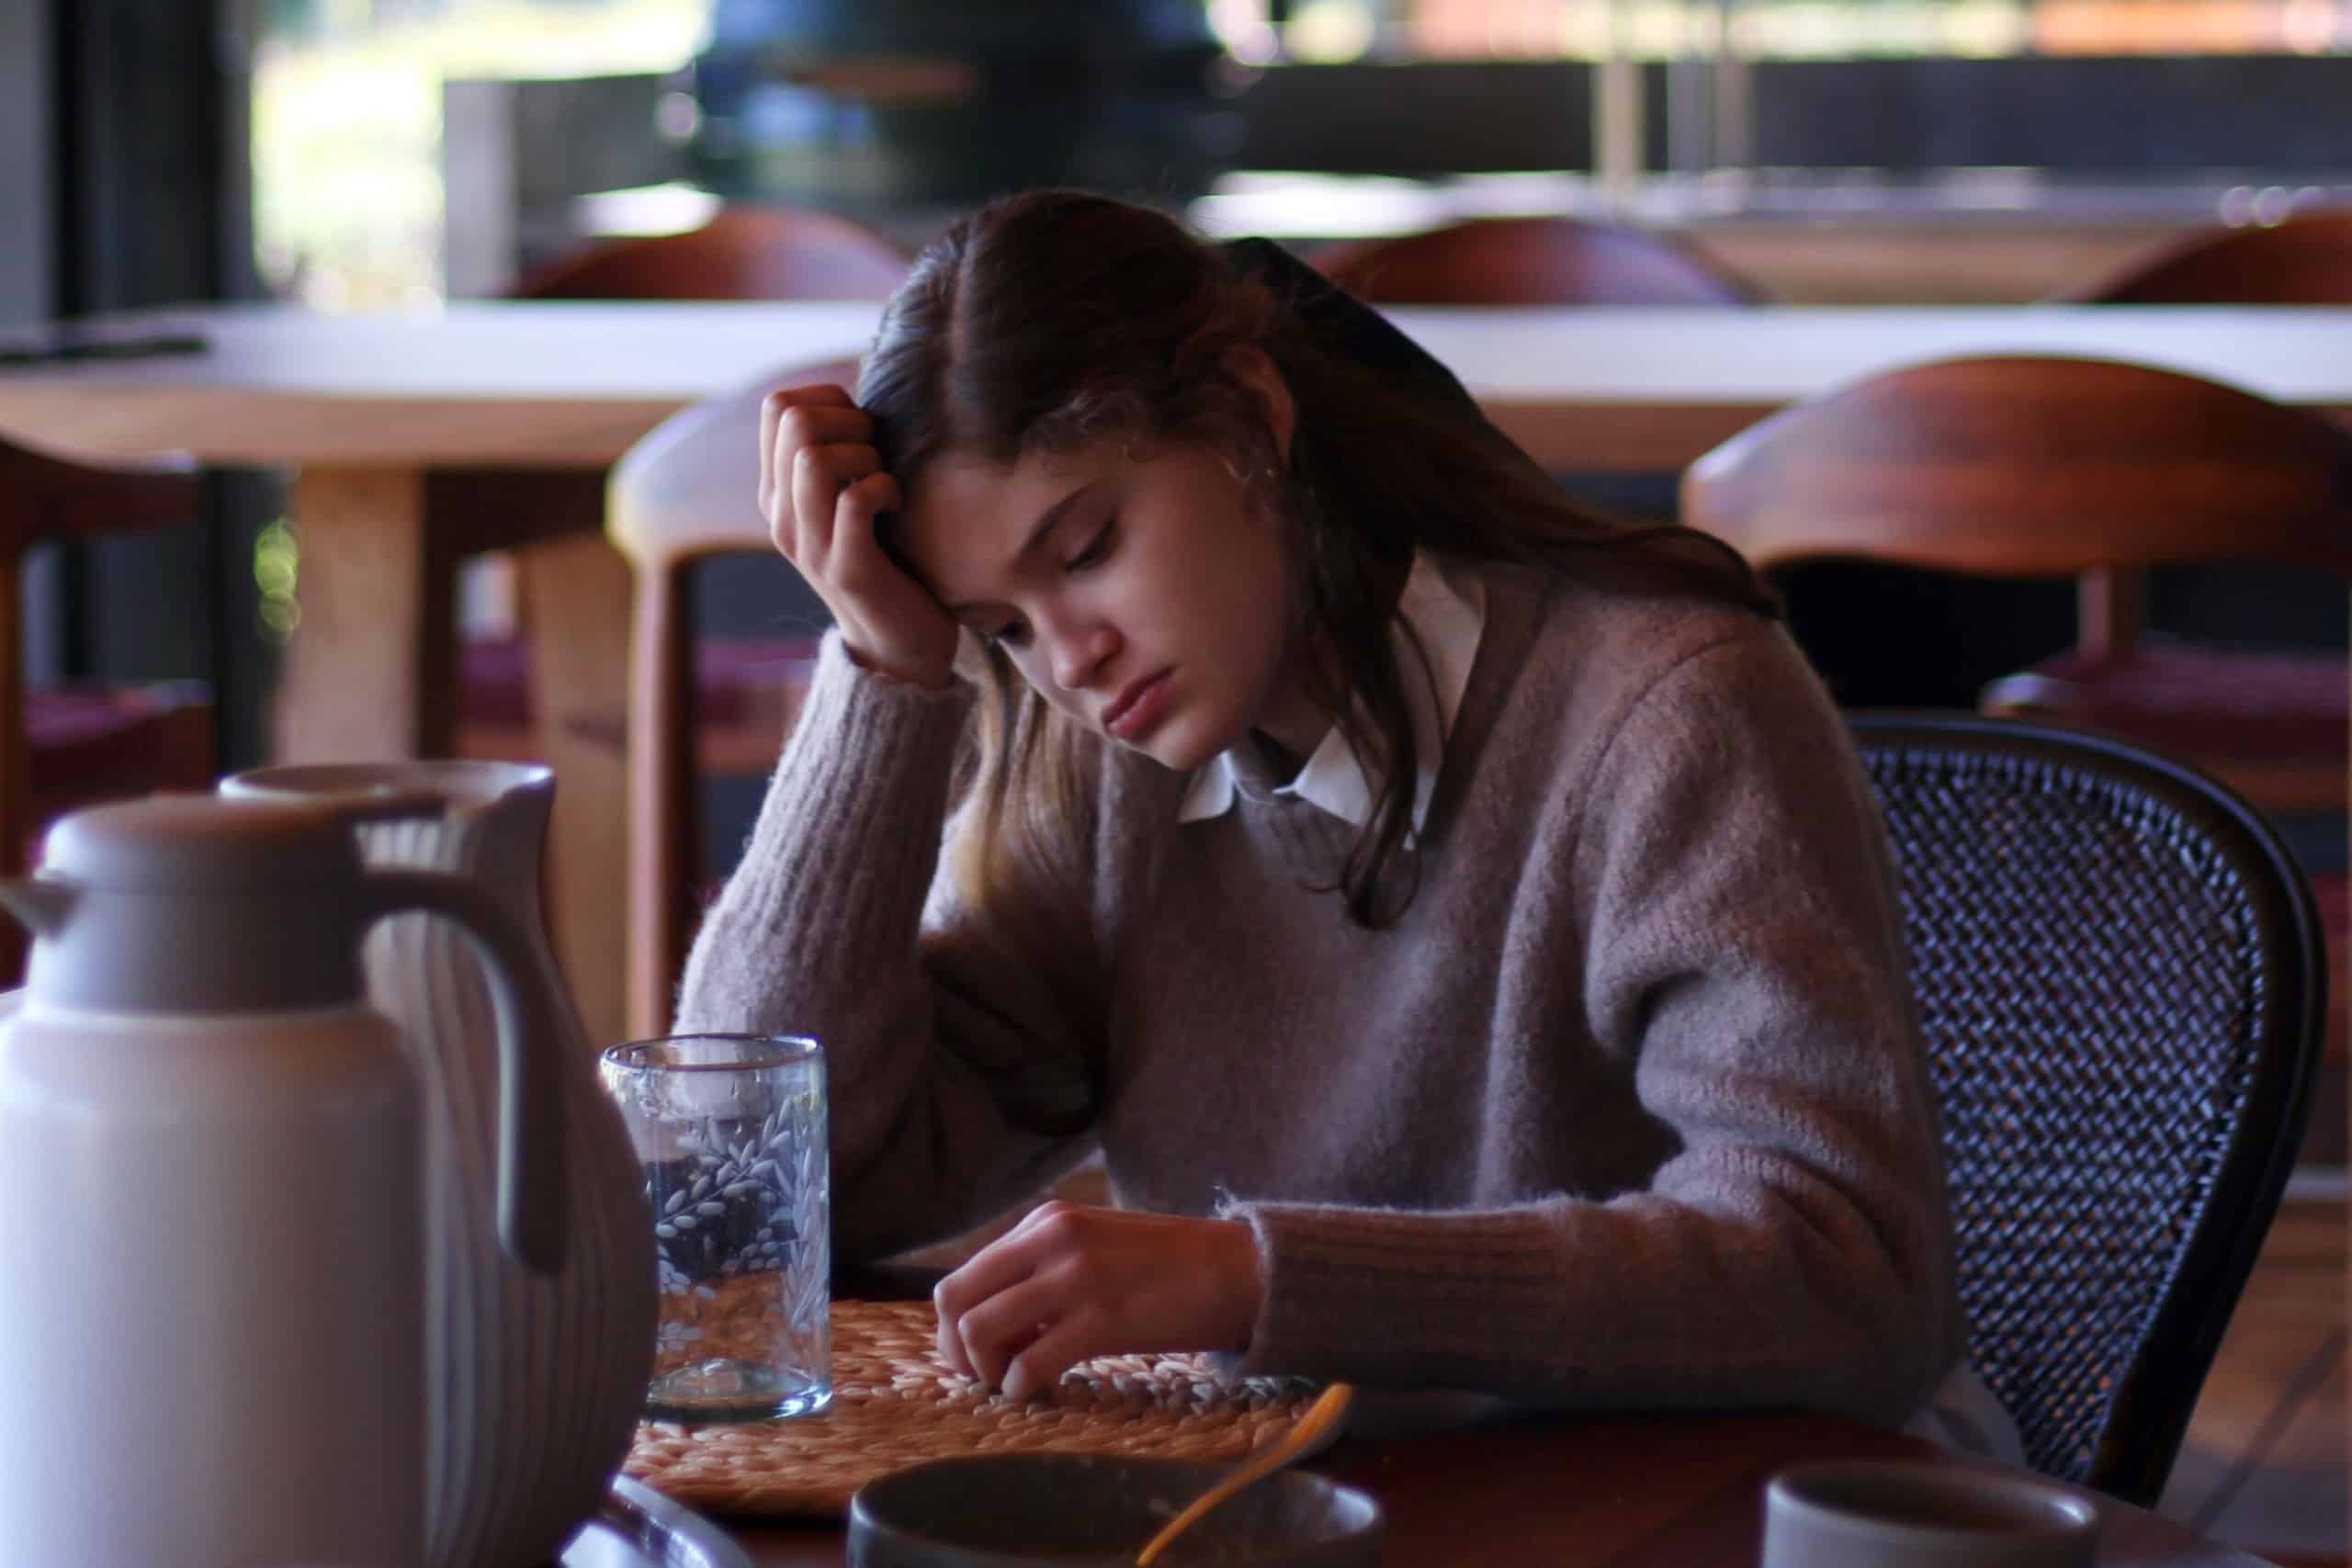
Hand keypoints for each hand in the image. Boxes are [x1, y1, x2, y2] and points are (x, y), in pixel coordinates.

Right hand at [757, 382, 958, 688]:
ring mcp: (809, 545)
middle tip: (878, 455)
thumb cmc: (888, 561)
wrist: (898, 648)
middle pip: (793, 420)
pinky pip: (855, 500)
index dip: (829, 398)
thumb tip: (862, 395)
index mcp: (779, 493)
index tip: (863, 431)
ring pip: (813, 458)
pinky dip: (885, 489)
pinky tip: (898, 506)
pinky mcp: (846, 569)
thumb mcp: (848, 502)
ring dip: (866, 455)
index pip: (776, 406)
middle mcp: (782, 516)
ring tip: (886, 482)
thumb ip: (840, 456)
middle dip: (849, 420)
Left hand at [931, 1202, 1263, 1400]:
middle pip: (954, 1300)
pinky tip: (1042, 1391)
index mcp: (1045, 1222)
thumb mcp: (1093, 1245)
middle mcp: (1050, 1240)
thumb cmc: (1168, 1265)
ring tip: (1015, 1382)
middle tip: (986, 1375)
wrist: (1237, 1269)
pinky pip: (1028, 1364)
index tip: (981, 1354)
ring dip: (987, 1370)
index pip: (962, 1276)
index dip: (955, 1327)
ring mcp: (1073, 1278)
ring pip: (980, 1331)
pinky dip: (1021, 1387)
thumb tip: (995, 1320)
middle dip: (956, 1350)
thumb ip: (1043, 1268)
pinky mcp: (1100, 1320)